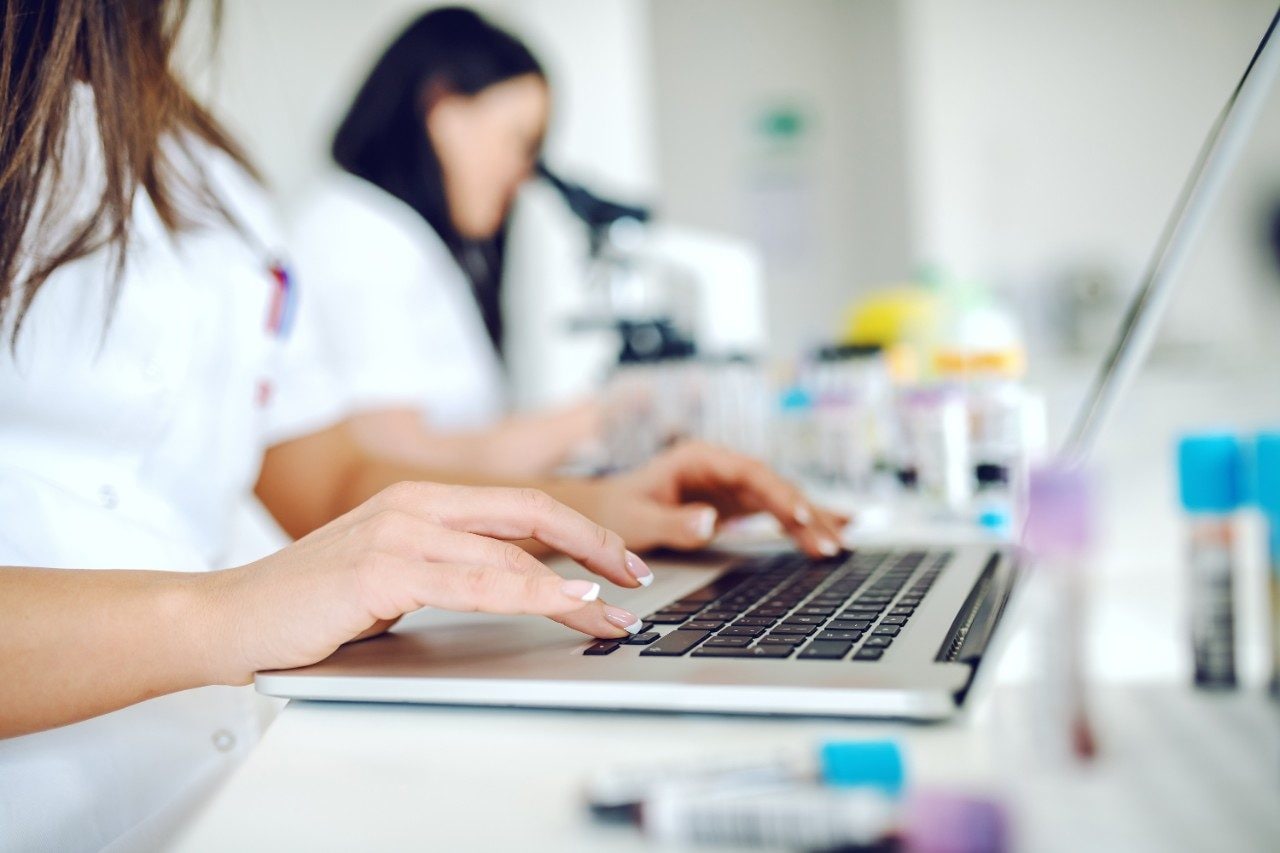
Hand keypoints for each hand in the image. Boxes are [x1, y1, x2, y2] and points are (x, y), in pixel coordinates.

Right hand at [204, 482, 649, 681]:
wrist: (229, 617)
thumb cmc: (310, 601)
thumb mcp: (392, 570)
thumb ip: (447, 566)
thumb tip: (516, 583)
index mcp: (422, 500)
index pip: (523, 505)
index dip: (581, 529)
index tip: (619, 560)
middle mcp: (416, 505)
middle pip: (534, 513)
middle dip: (597, 545)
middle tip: (638, 575)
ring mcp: (400, 533)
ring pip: (514, 551)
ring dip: (576, 584)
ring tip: (613, 611)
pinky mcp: (383, 569)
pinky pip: (477, 582)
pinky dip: (531, 592)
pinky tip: (565, 602)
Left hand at [549, 441, 848, 556]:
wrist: (603, 513)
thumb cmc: (616, 511)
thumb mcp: (636, 519)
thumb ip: (671, 521)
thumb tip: (708, 522)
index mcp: (699, 458)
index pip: (750, 471)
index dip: (778, 493)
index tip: (800, 516)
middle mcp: (721, 466)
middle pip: (774, 485)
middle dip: (806, 514)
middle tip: (831, 546)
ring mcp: (732, 485)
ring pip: (781, 499)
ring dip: (811, 522)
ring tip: (840, 547)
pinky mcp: (736, 504)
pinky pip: (776, 512)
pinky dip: (803, 524)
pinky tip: (835, 531)